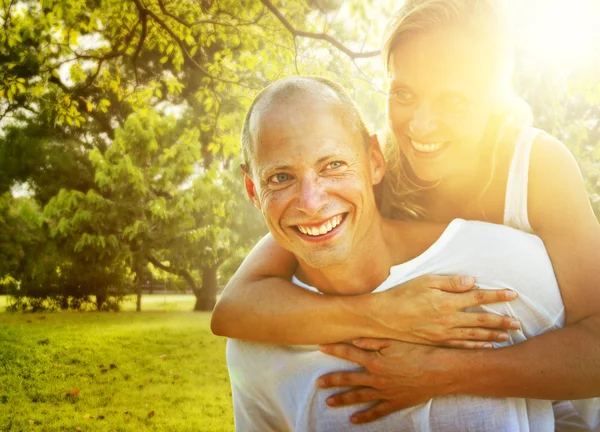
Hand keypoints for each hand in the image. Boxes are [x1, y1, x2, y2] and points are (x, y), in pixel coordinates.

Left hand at [317, 338, 454, 423]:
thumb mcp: (395, 341)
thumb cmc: (419, 352)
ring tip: (329, 402)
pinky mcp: (395, 402)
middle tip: (318, 383)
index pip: (348, 353)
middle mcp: (376, 378)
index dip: (334, 349)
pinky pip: (377, 412)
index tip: (320, 347)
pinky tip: (353, 420)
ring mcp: (385, 392)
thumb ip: (372, 341)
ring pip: (359, 397)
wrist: (440, 371)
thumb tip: (354, 340)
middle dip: (331, 380)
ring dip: (343, 399)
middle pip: (348, 379)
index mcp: (374, 360)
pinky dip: (365, 417)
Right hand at [366, 274, 519, 346]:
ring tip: (508, 336)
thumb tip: (472, 281)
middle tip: (518, 324)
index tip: (513, 295)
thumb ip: (450, 282)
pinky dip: (476, 347)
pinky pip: (461, 346)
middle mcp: (448, 320)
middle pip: (482, 320)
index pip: (478, 297)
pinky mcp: (436, 342)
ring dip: (493, 336)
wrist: (383, 317)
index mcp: (447, 302)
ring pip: (474, 336)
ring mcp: (443, 334)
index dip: (497, 296)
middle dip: (502, 321)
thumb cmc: (402, 295)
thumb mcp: (425, 281)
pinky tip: (485, 346)